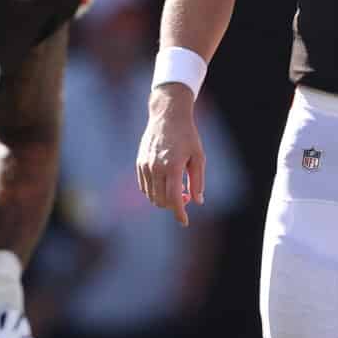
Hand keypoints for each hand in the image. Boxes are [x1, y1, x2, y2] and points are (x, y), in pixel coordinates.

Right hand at [136, 85, 205, 225]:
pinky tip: (164, 185)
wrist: (167, 116)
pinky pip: (144, 186)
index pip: (174, 199)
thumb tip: (197, 201)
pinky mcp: (139, 163)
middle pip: (161, 200)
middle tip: (186, 197)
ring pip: (151, 195)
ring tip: (177, 190)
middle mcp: (156, 167)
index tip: (184, 222)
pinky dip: (153, 192)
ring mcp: (145, 165)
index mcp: (173, 166)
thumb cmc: (187, 136)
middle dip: (173, 206)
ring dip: (163, 200)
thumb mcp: (198, 157)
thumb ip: (198, 181)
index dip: (179, 213)